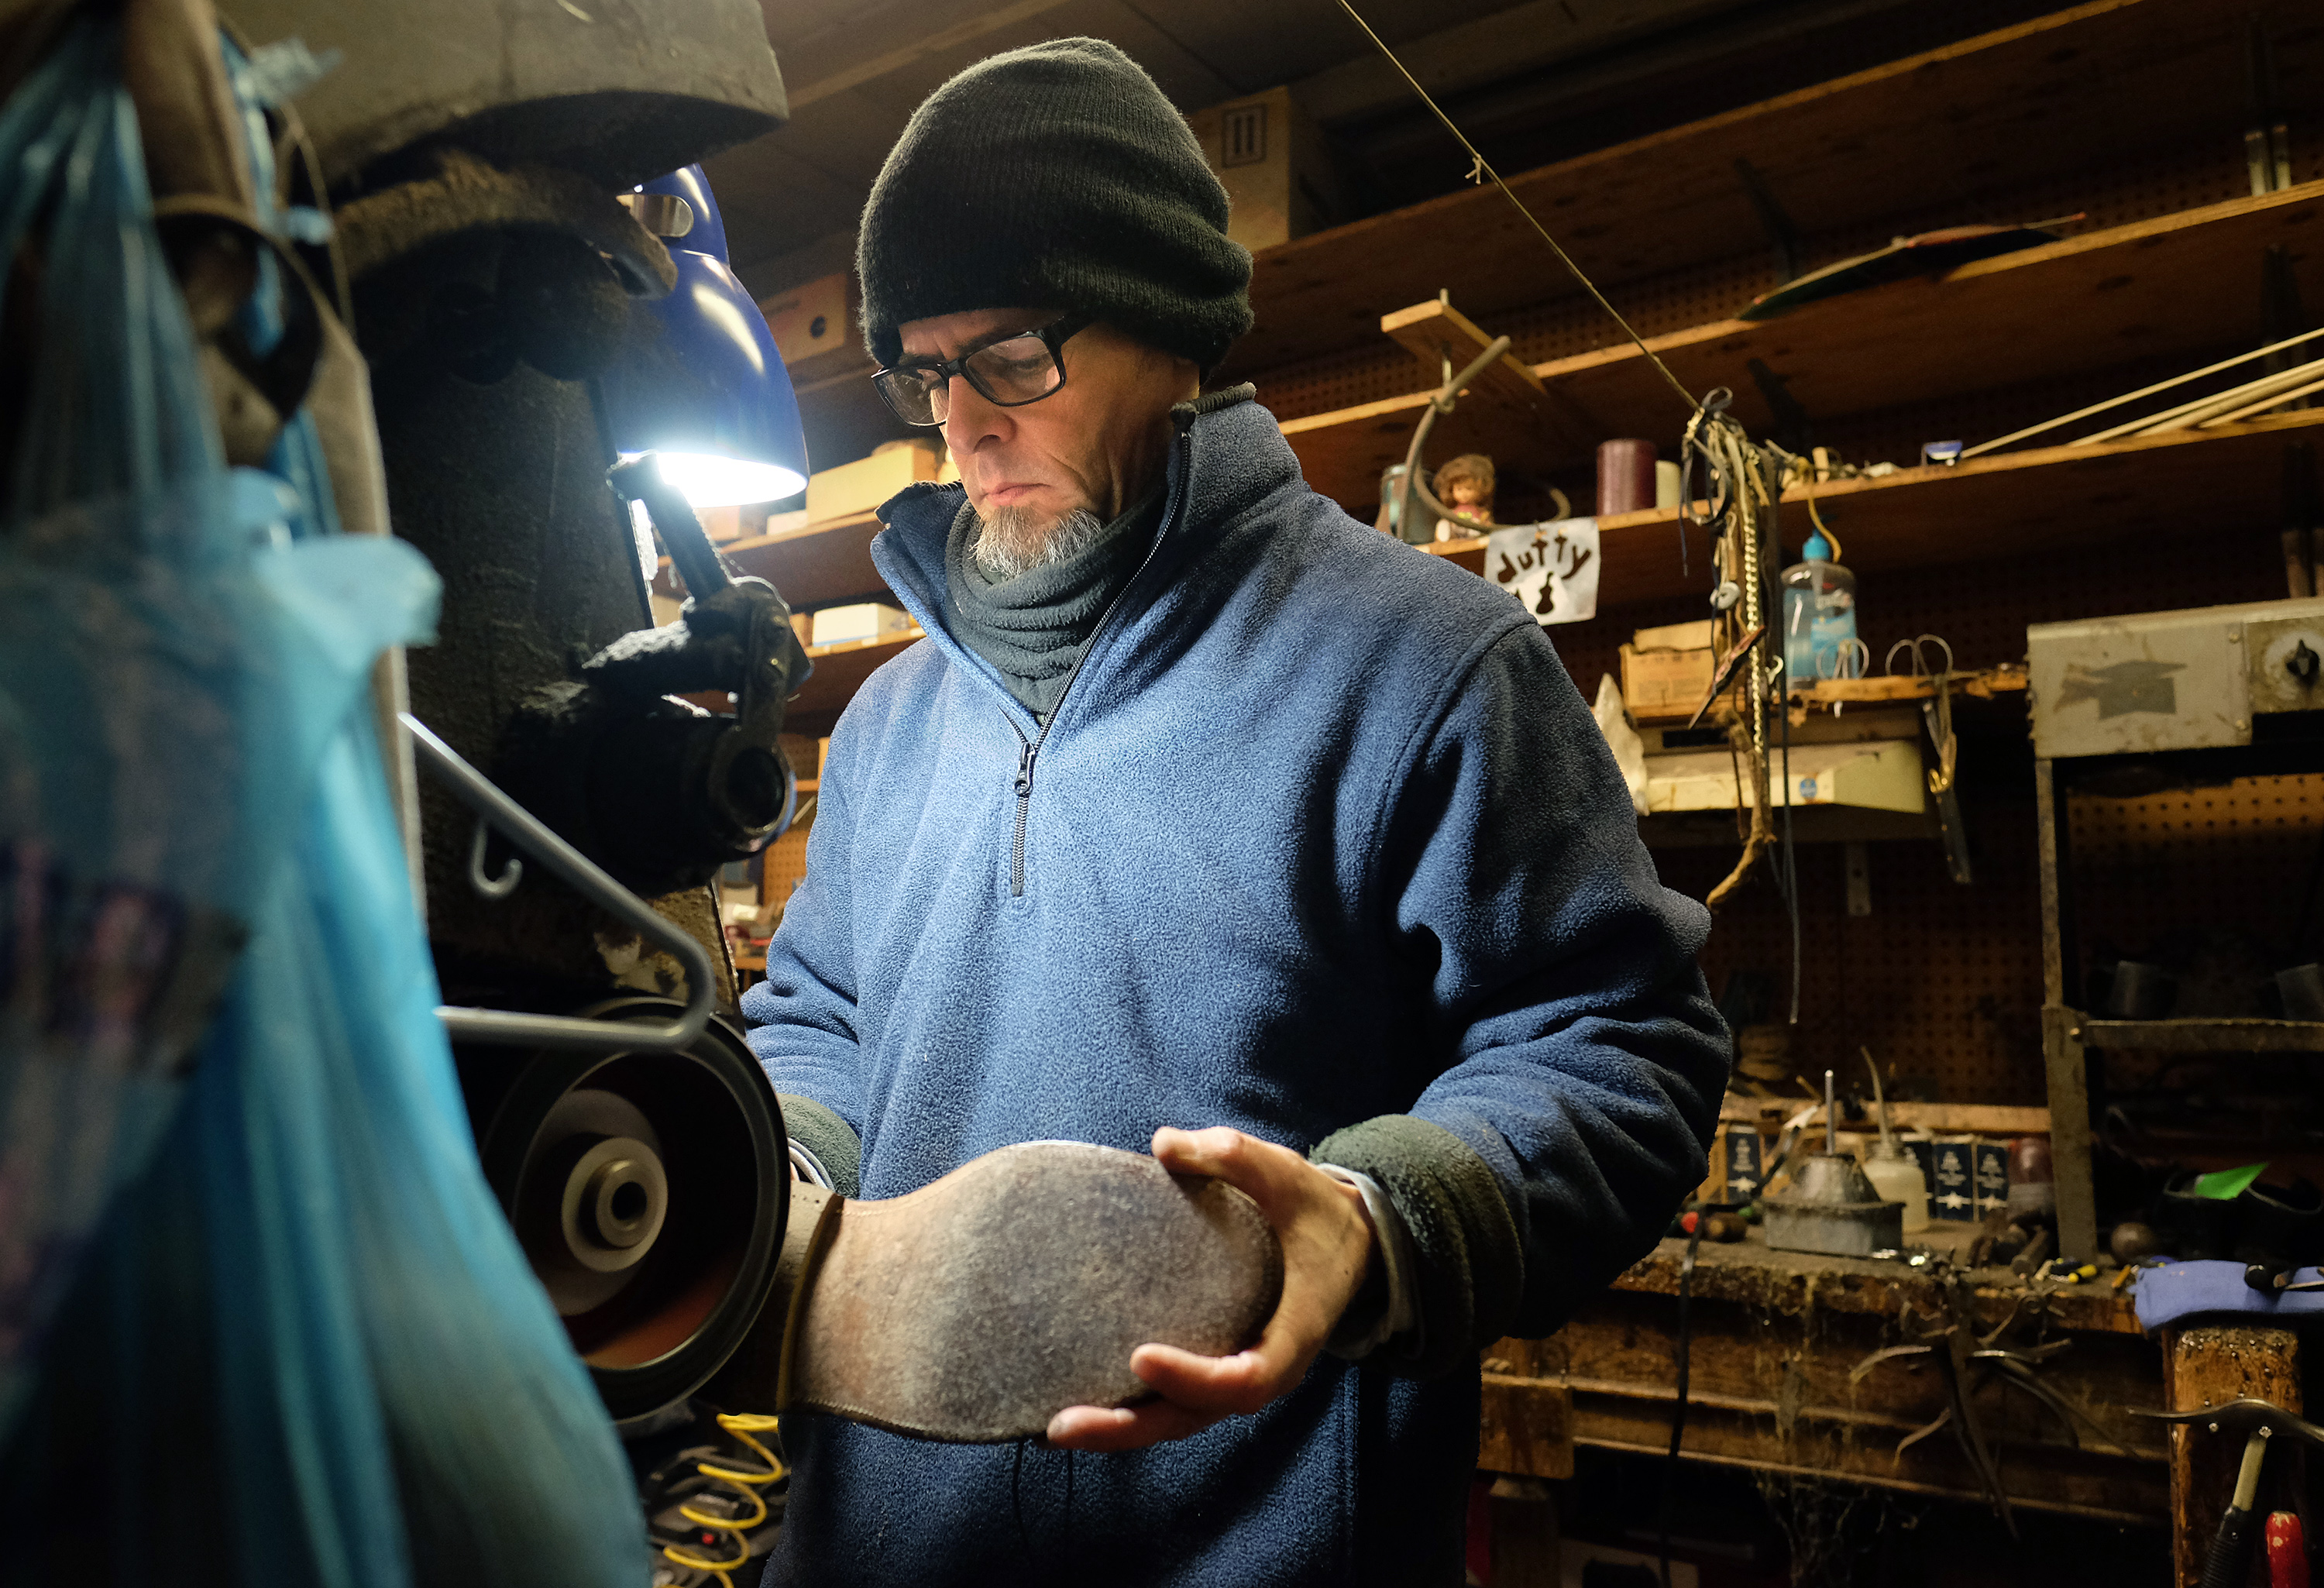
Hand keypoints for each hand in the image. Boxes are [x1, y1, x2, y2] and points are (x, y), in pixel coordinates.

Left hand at [1045, 1126, 1374, 1452]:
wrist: (1343, 1241)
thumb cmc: (1310, 1209)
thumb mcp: (1285, 1175)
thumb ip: (1234, 1156)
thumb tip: (1164, 1143)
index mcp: (1293, 1333)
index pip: (1246, 1378)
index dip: (1194, 1377)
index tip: (1140, 1356)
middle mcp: (1264, 1368)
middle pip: (1194, 1416)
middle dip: (1129, 1425)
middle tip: (1062, 1424)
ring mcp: (1236, 1375)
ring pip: (1177, 1420)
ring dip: (1117, 1428)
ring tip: (1053, 1430)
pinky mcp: (1213, 1366)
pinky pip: (1170, 1403)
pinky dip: (1126, 1409)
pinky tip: (1069, 1407)